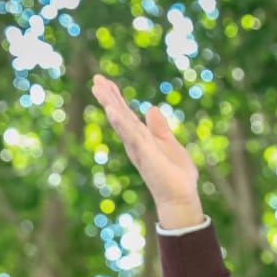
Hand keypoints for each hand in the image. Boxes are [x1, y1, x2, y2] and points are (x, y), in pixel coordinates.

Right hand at [91, 74, 205, 229]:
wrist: (181, 198)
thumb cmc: (176, 176)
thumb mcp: (170, 144)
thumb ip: (159, 128)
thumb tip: (151, 108)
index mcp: (142, 138)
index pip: (126, 114)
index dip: (116, 97)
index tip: (104, 81)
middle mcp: (135, 142)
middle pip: (119, 114)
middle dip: (108, 97)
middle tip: (95, 78)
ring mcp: (138, 148)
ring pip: (121, 122)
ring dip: (110, 105)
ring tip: (98, 89)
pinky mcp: (145, 154)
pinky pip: (131, 135)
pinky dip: (121, 123)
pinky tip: (112, 110)